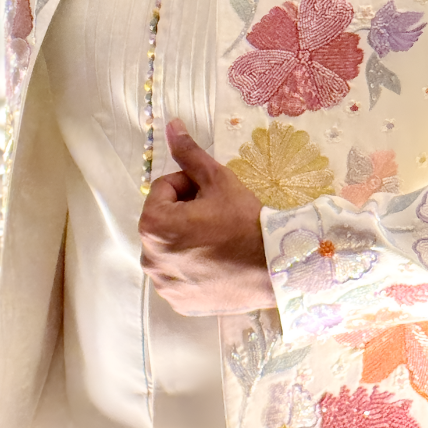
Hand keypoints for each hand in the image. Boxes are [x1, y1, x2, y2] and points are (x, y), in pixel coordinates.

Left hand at [138, 119, 274, 315]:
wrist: (278, 267)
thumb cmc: (246, 220)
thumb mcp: (218, 180)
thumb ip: (189, 154)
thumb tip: (170, 124)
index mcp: (153, 224)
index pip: (164, 190)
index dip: (190, 186)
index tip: (214, 196)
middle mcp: (150, 258)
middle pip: (164, 221)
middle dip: (186, 214)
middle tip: (219, 217)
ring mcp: (165, 285)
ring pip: (171, 249)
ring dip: (187, 240)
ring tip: (220, 240)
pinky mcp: (180, 303)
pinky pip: (180, 277)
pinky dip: (193, 268)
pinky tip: (218, 263)